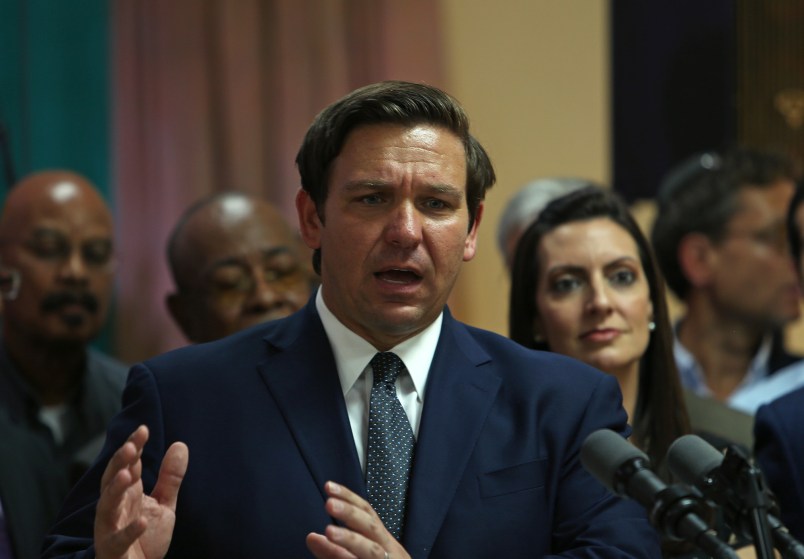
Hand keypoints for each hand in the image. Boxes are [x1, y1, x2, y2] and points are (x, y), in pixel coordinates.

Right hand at [94, 425, 188, 558]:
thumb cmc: (145, 538)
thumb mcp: (163, 504)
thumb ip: (170, 477)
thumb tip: (180, 444)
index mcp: (128, 493)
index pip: (128, 464)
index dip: (133, 447)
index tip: (143, 430)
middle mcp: (116, 506)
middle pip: (113, 479)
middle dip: (119, 462)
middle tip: (130, 446)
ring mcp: (110, 527)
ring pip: (107, 505)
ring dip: (114, 490)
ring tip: (127, 475)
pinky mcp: (113, 549)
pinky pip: (118, 539)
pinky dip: (128, 530)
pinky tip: (141, 521)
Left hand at [306, 482, 410, 558]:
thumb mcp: (361, 558)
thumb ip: (335, 552)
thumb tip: (310, 537)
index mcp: (385, 543)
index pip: (368, 514)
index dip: (350, 498)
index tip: (329, 486)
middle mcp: (390, 553)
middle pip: (371, 529)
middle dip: (350, 515)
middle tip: (329, 503)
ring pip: (370, 552)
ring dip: (349, 540)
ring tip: (328, 532)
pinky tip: (336, 554)